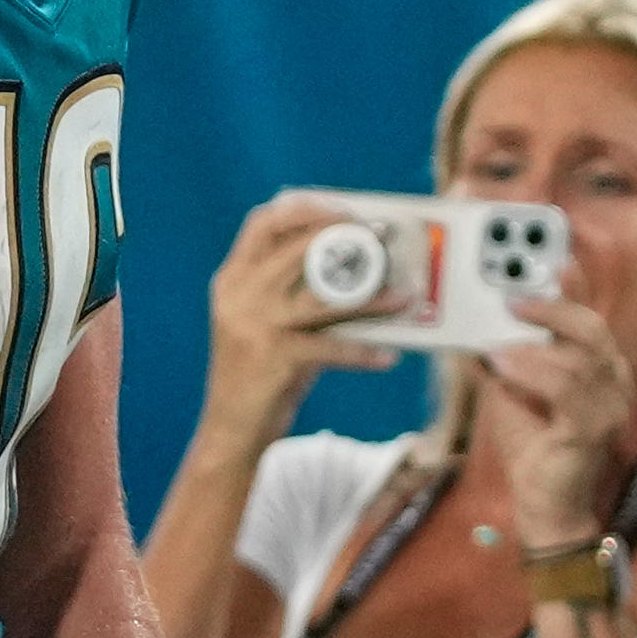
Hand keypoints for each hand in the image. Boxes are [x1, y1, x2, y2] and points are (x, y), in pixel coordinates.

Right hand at [201, 192, 401, 449]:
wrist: (232, 429)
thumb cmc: (260, 370)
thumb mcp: (261, 321)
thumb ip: (288, 289)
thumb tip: (356, 264)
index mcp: (232, 278)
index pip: (263, 222)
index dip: (305, 208)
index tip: (342, 209)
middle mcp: (239, 295)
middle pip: (298, 248)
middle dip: (347, 237)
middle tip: (383, 238)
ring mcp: (256, 325)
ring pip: (324, 297)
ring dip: (372, 296)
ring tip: (404, 296)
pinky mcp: (275, 359)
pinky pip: (332, 347)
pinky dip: (363, 352)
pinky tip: (388, 356)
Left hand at [481, 286, 636, 546]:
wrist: (544, 509)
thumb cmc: (533, 449)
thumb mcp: (512, 392)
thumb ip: (503, 358)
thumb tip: (474, 327)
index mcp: (601, 370)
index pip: (590, 319)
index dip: (575, 288)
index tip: (556, 259)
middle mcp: (614, 384)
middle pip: (592, 329)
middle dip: (553, 307)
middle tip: (514, 298)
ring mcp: (609, 409)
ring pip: (580, 358)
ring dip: (533, 348)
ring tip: (497, 348)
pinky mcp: (593, 432)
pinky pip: (568, 391)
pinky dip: (534, 373)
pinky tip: (506, 368)